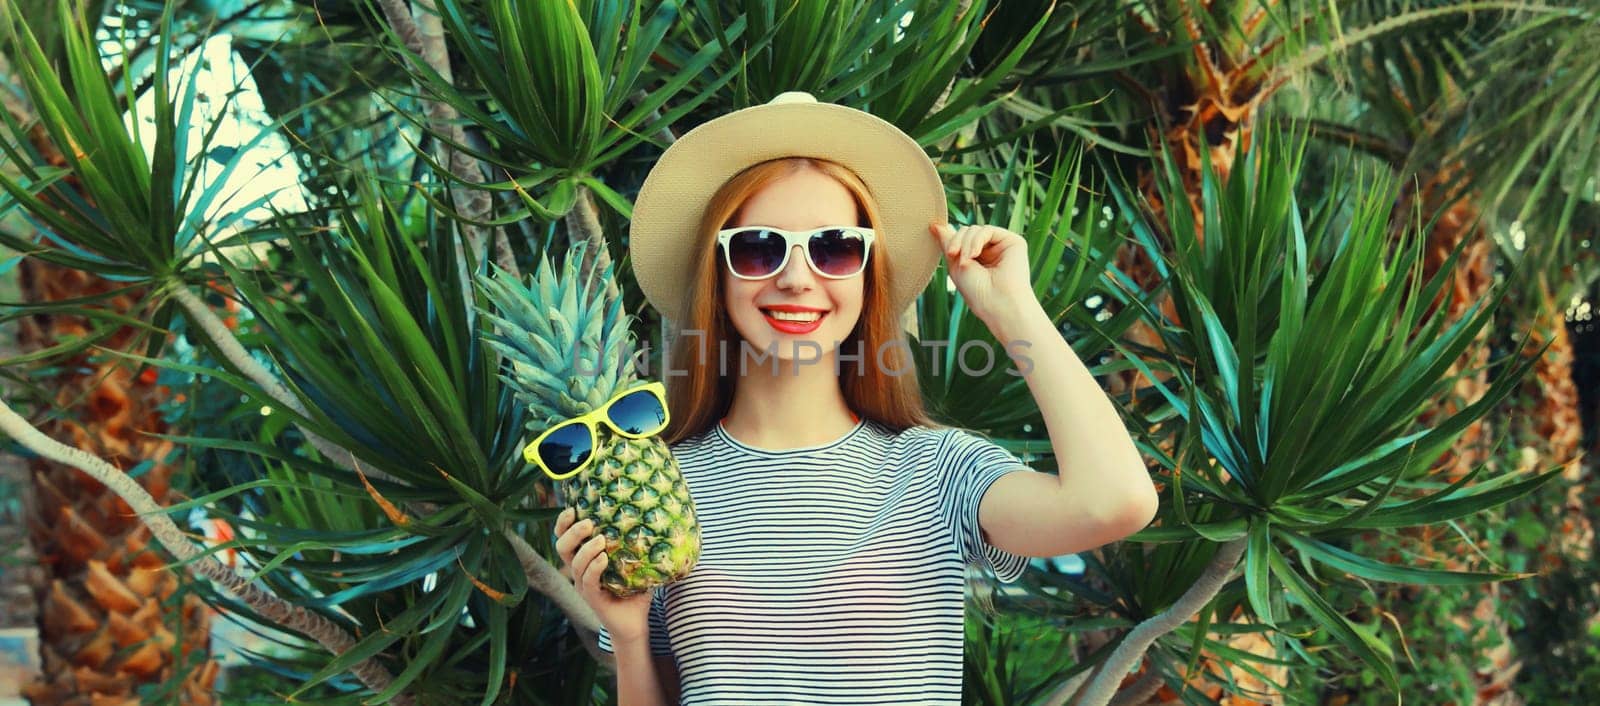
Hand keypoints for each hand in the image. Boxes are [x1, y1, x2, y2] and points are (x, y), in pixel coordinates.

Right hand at [555, 507, 652, 642]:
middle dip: (572, 532)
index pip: (564, 538)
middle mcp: (579, 572)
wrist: (634, 623)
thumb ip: (634, 544)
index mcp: (584, 560)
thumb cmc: (633, 590)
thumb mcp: (633, 563)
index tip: (573, 509)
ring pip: (574, 563)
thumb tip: (650, 517)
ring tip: (602, 539)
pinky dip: (594, 567)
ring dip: (587, 548)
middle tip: (589, 523)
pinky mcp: (592, 599)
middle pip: (562, 547)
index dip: (563, 523)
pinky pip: (588, 581)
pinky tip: (604, 558)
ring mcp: (584, 586)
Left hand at [928, 222, 1033, 326]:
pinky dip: (976, 240)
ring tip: (965, 261)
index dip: (949, 237)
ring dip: (964, 243)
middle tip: (952, 255)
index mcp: (978, 259)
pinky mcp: (1013, 242)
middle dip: (955, 242)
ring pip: (974, 229)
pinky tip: (974, 254)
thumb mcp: (955, 266)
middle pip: (966, 232)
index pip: (960, 240)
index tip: (932, 228)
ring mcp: (1002, 247)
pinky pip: (987, 229)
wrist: (998, 303)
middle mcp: (991, 252)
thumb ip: (948, 244)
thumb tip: (935, 225)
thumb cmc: (976, 291)